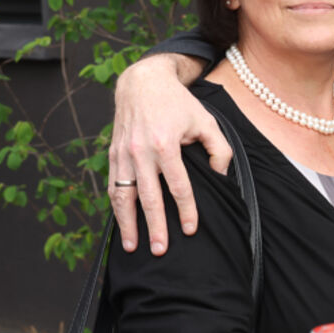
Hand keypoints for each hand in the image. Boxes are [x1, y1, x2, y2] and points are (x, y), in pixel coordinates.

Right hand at [109, 53, 222, 253]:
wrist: (143, 82)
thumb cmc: (178, 103)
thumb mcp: (207, 121)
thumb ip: (219, 150)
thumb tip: (220, 176)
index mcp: (165, 144)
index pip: (178, 186)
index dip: (186, 210)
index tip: (191, 230)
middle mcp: (140, 151)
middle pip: (148, 197)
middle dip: (154, 226)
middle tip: (160, 250)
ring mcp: (122, 153)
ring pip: (123, 195)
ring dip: (127, 223)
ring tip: (132, 246)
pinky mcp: (112, 154)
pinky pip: (113, 185)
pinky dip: (116, 207)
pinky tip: (122, 223)